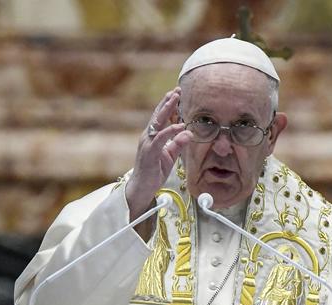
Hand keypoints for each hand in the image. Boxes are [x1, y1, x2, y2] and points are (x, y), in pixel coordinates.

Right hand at [125, 87, 191, 239]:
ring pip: (157, 122)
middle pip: (158, 115)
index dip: (168, 105)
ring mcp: (147, 143)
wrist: (142, 187)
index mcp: (152, 136)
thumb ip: (178, 144)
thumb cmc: (154, 171)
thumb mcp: (170, 156)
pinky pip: (161, 138)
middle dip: (168, 101)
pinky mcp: (149, 151)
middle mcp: (148, 136)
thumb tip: (189, 132)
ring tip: (176, 98)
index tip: (177, 94)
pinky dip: (170, 130)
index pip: (161, 117)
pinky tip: (180, 125)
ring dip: (167, 109)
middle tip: (177, 89)